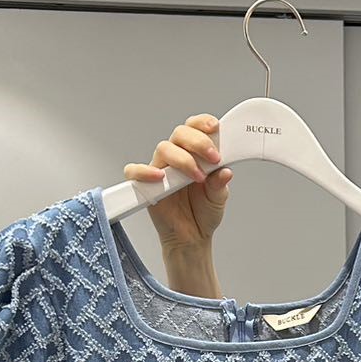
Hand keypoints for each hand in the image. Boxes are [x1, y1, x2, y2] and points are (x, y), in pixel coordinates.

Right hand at [123, 116, 232, 296]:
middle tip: (213, 158)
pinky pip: (135, 171)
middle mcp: (176, 157)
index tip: (215, 128)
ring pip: (163, 149)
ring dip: (182, 159)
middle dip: (198, 142)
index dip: (203, 123)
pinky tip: (160, 177)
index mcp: (195, 154)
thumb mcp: (218, 198)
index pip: (195, 128)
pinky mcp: (145, 184)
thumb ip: (220, 184)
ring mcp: (160, 169)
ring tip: (197, 177)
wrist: (191, 238)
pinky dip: (144, 171)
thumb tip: (225, 172)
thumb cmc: (202, 213)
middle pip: (179, 134)